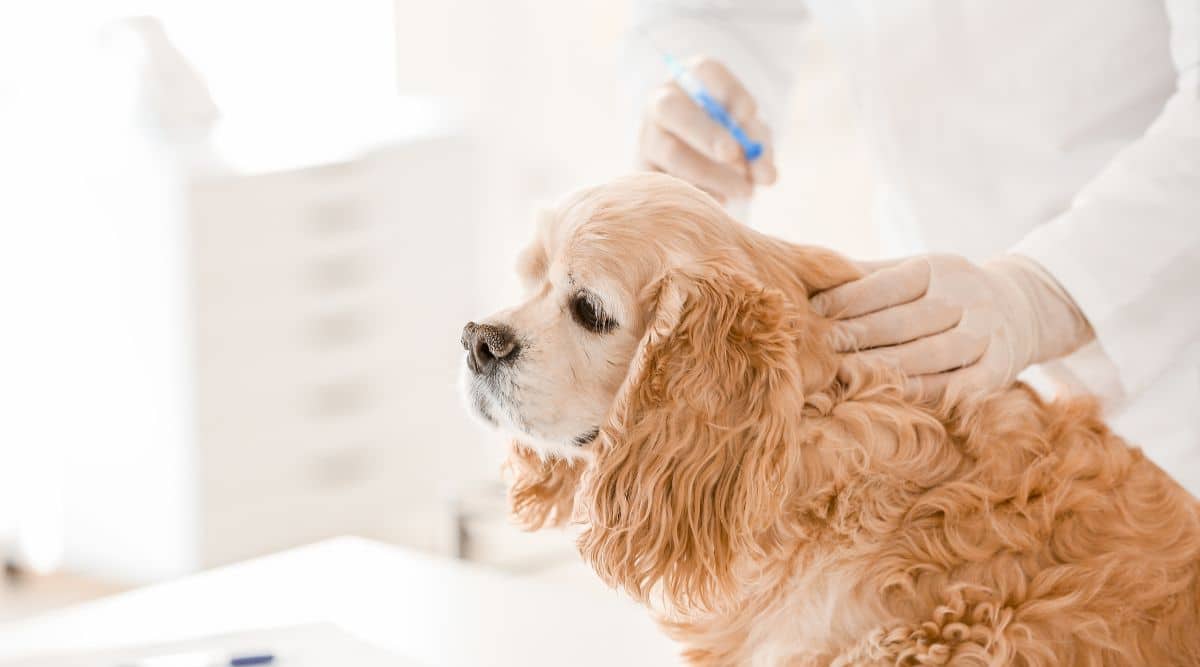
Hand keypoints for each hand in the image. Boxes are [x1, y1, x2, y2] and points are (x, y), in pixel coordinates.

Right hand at [637, 57, 776, 202]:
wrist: (699, 170)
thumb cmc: (731, 141)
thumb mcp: (749, 137)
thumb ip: (759, 149)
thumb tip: (767, 175)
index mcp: (691, 80)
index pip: (704, 71)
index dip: (727, 90)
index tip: (749, 113)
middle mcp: (661, 103)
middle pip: (672, 109)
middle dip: (706, 132)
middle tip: (734, 154)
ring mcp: (647, 138)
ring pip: (672, 153)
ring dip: (711, 173)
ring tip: (745, 190)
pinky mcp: (643, 172)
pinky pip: (668, 185)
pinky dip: (700, 195)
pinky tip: (722, 200)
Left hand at [811, 254, 1093, 398]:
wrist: (1020, 306)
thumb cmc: (942, 291)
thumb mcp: (914, 271)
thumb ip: (867, 275)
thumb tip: (808, 275)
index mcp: (940, 268)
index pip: (891, 282)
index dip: (852, 297)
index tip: (816, 311)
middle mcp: (967, 297)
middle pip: (908, 319)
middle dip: (862, 333)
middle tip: (823, 346)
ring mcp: (986, 334)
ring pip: (935, 353)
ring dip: (889, 365)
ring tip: (847, 373)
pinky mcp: (1000, 368)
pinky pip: (964, 384)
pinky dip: (932, 391)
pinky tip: (897, 396)